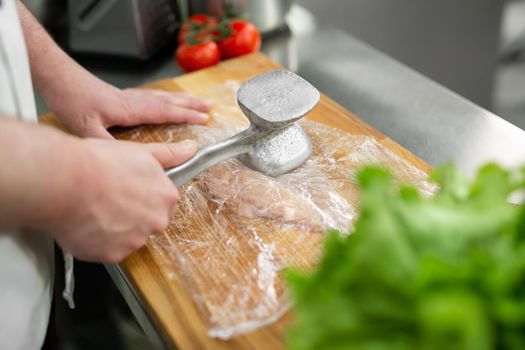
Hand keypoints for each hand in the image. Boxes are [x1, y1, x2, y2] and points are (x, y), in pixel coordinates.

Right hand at [42, 137, 196, 262]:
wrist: (66, 181)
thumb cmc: (100, 163)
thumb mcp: (140, 152)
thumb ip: (169, 154)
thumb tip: (191, 149)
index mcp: (166, 197)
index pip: (161, 202)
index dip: (142, 195)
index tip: (126, 189)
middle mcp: (157, 222)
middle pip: (148, 222)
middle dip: (132, 214)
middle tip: (108, 200)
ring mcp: (136, 241)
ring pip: (128, 237)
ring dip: (115, 229)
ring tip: (94, 210)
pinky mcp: (113, 255)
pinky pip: (109, 250)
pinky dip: (98, 242)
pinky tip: (86, 224)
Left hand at [44, 78, 211, 138]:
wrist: (60, 79)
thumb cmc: (73, 101)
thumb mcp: (86, 128)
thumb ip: (106, 144)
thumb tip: (125, 160)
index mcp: (131, 109)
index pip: (165, 112)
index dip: (186, 116)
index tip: (204, 119)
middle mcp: (134, 100)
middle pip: (170, 101)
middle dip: (192, 105)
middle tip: (211, 107)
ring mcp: (130, 96)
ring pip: (163, 96)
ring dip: (182, 100)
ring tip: (198, 102)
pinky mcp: (123, 95)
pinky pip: (153, 96)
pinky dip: (167, 98)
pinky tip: (167, 101)